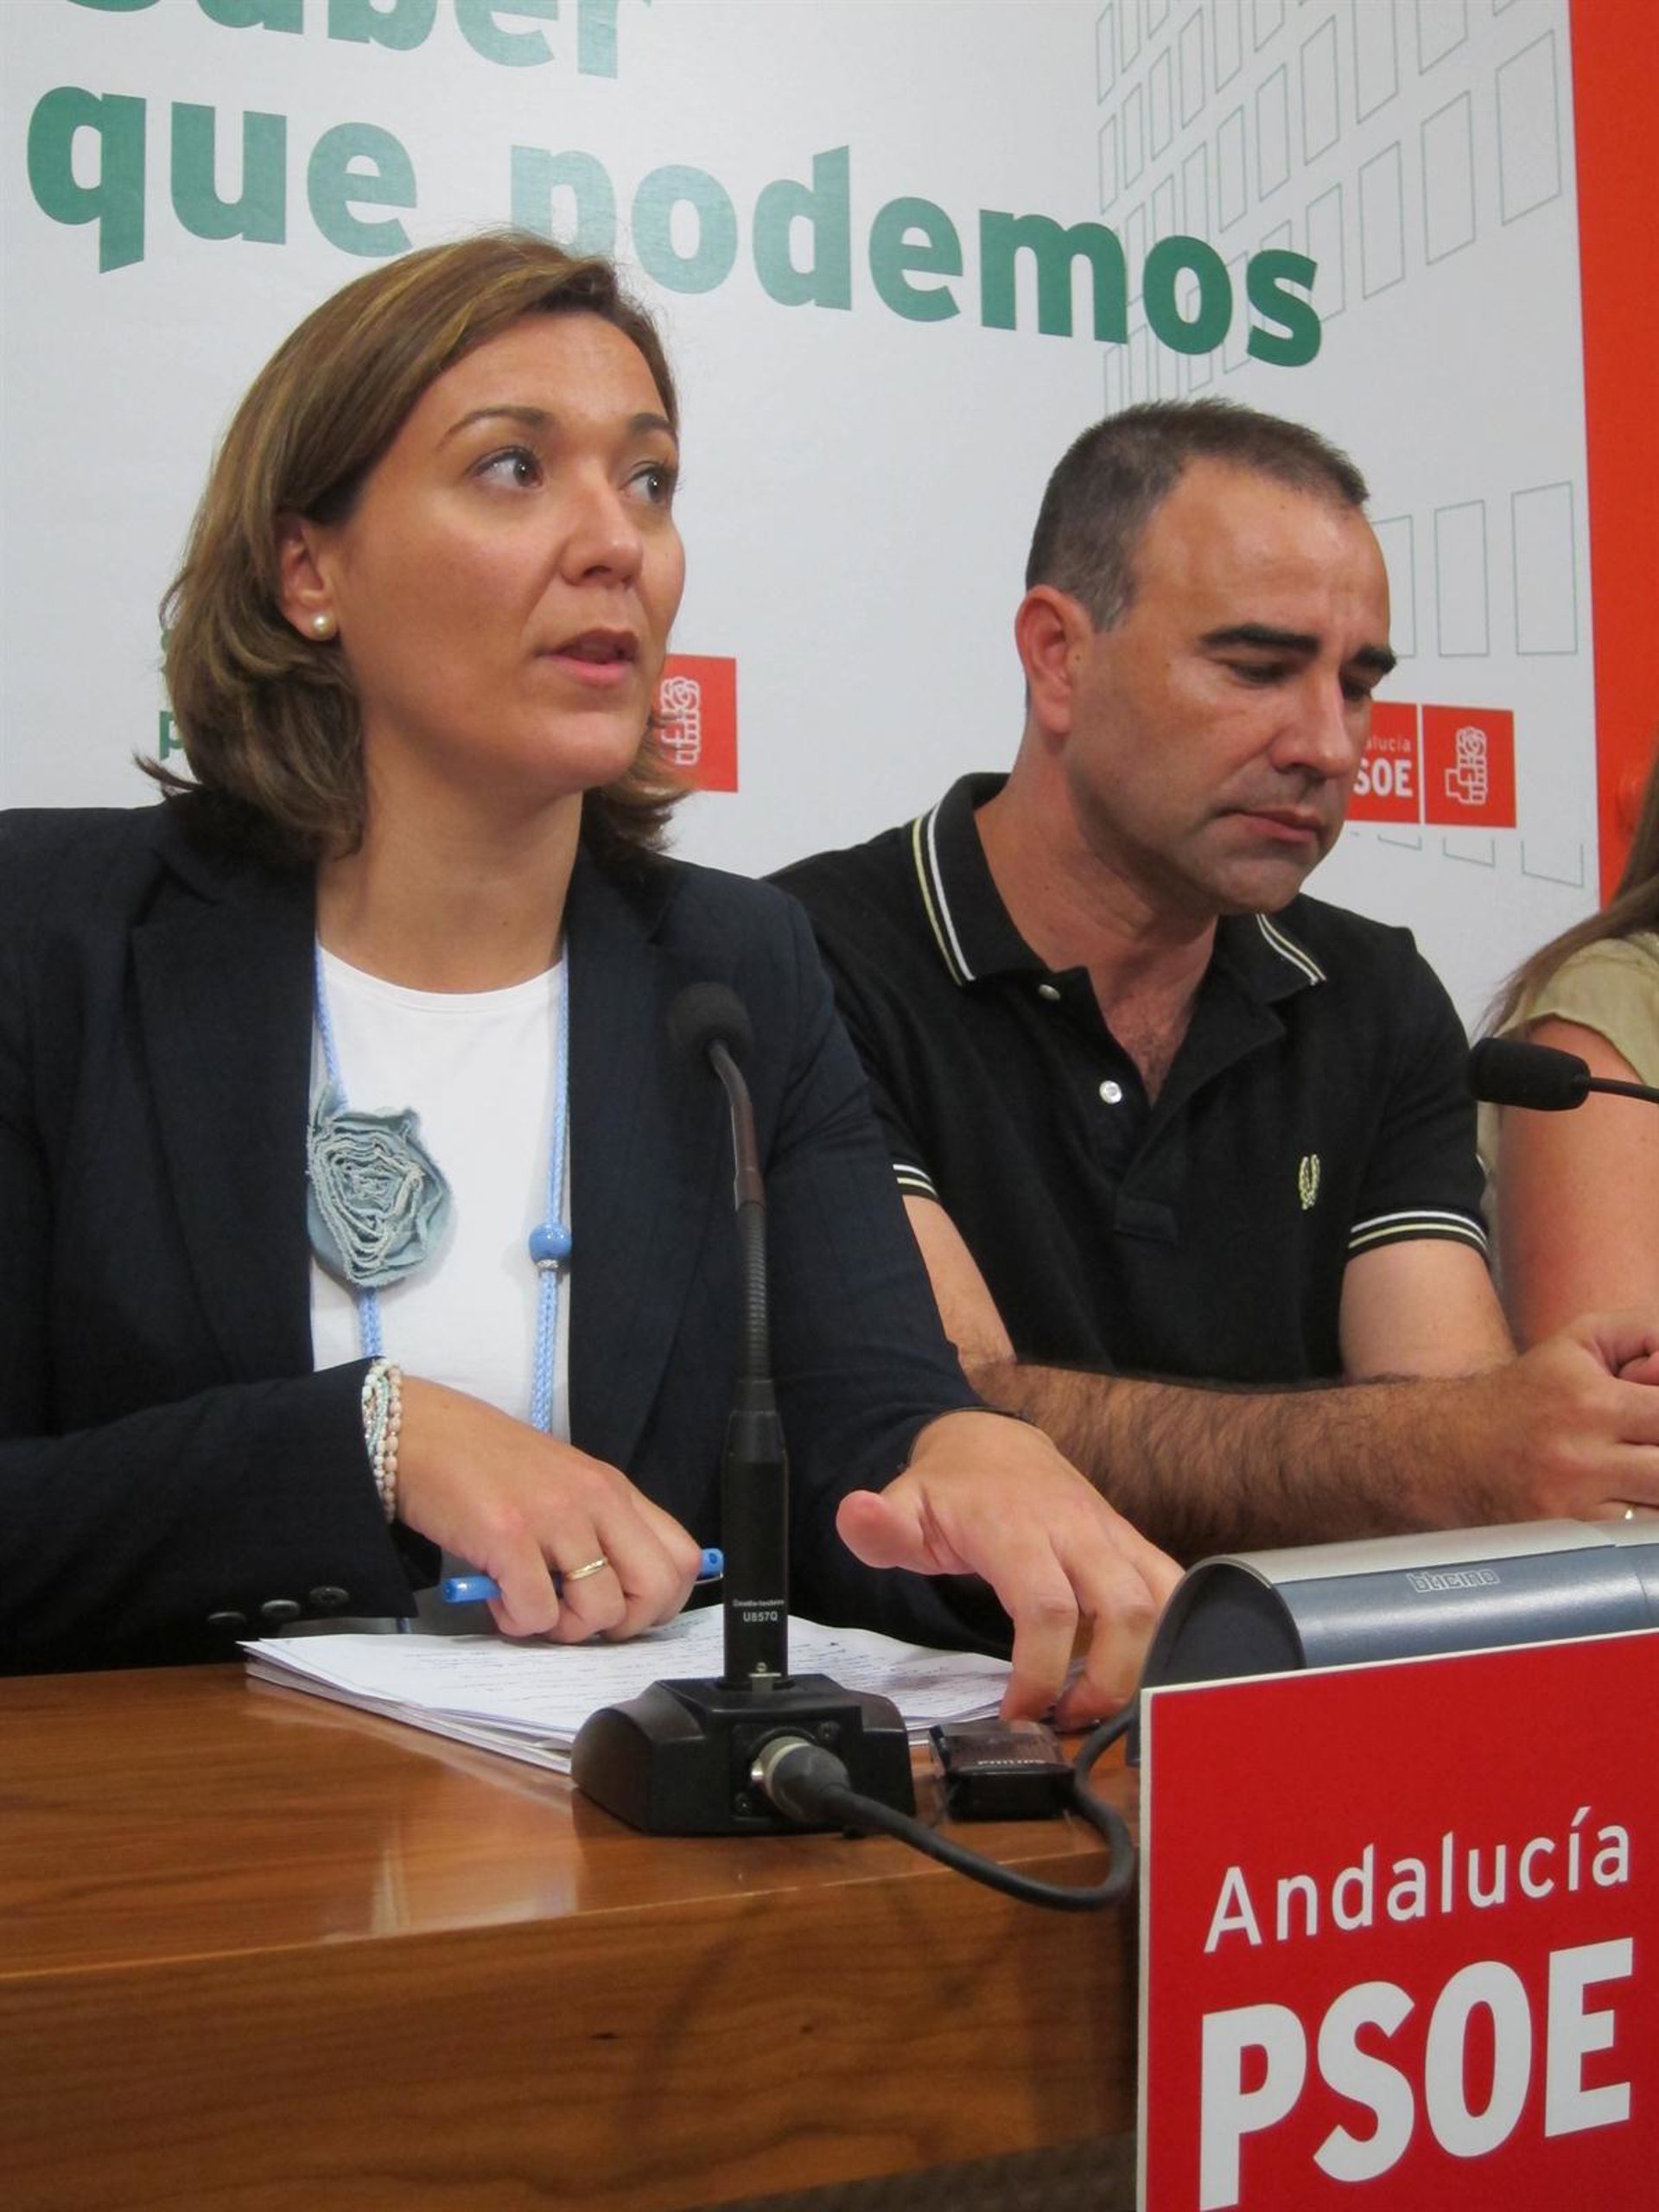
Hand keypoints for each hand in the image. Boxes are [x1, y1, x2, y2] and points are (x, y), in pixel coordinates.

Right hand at [394, 1377, 702, 1640]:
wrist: (423, 1433)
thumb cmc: (489, 1464)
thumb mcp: (564, 1485)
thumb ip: (598, 1527)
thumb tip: (624, 1594)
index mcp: (614, 1489)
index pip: (682, 1557)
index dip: (662, 1603)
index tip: (623, 1612)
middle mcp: (595, 1499)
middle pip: (655, 1589)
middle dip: (621, 1625)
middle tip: (578, 1619)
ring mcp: (554, 1515)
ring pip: (598, 1609)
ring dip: (562, 1627)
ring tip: (527, 1604)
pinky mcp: (508, 1535)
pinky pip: (537, 1612)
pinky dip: (517, 1622)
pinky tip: (497, 1597)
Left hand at [834, 1409, 1180, 1725]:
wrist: (994, 1443)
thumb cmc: (950, 1490)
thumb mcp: (904, 1505)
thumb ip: (879, 1527)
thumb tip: (858, 1515)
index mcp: (1017, 1526)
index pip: (1046, 1607)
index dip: (1039, 1673)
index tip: (1017, 1714)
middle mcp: (1076, 1529)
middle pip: (1123, 1610)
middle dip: (1108, 1680)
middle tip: (1071, 1721)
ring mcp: (1111, 1535)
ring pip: (1160, 1600)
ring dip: (1144, 1665)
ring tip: (1103, 1706)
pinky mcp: (1132, 1543)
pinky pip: (1173, 1585)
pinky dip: (1171, 1631)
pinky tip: (1139, 1670)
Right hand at [1494, 1311, 1658, 1518]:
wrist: (1452, 1447)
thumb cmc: (1528, 1393)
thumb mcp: (1584, 1339)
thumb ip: (1649, 1336)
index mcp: (1590, 1403)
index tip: (1653, 1422)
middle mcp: (1580, 1458)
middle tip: (1644, 1446)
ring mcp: (1571, 1505)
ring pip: (1655, 1512)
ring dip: (1652, 1491)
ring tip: (1632, 1469)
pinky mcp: (1565, 1537)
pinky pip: (1631, 1538)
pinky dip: (1636, 1520)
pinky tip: (1620, 1498)